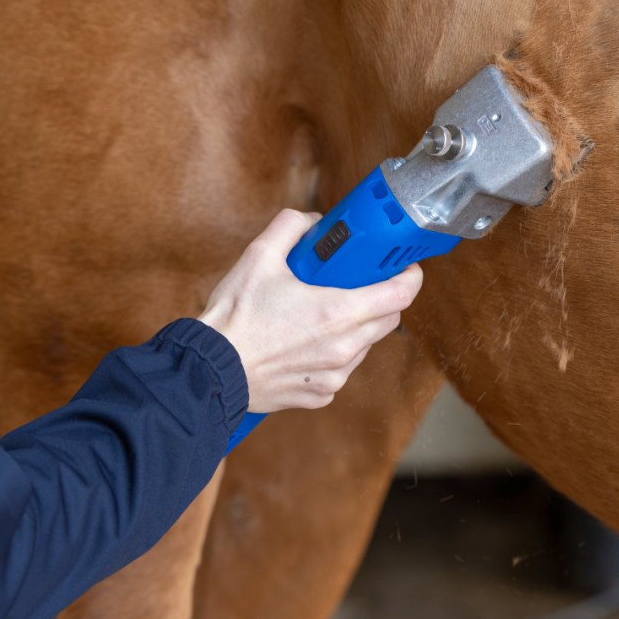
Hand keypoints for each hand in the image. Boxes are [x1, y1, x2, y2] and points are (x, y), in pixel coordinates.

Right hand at [199, 209, 422, 412]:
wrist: (208, 372)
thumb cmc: (234, 319)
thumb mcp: (258, 258)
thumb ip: (290, 228)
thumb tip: (311, 223)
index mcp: (337, 313)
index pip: (400, 295)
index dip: (409, 277)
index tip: (406, 268)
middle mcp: (343, 349)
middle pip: (388, 320)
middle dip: (381, 300)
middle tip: (361, 285)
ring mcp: (334, 376)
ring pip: (364, 346)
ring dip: (355, 328)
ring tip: (322, 314)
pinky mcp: (320, 395)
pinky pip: (340, 370)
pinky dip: (332, 355)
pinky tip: (304, 344)